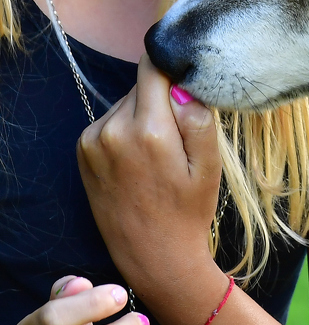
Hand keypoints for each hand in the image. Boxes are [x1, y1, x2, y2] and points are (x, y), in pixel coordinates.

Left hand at [77, 55, 223, 313]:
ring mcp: (93, 140)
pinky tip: (137, 160)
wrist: (154, 257)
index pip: (153, 67)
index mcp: (149, 130)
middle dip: (161, 99)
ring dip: (143, 115)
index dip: (171, 67)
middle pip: (142, 86)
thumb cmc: (188, 212)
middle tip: (176, 135)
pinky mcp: (83, 149)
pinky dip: (125, 129)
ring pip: (126, 103)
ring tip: (157, 154)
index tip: (185, 81)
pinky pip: (110, 120)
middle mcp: (114, 129)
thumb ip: (198, 118)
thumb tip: (182, 84)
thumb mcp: (209, 167)